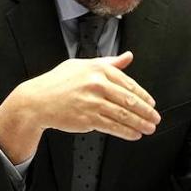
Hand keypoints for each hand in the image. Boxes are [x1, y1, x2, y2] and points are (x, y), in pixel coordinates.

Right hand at [0, 52, 159, 163]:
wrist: (36, 101)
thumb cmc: (57, 83)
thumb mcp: (81, 66)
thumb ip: (107, 62)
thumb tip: (128, 57)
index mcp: (97, 69)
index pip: (129, 84)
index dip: (144, 96)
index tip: (151, 104)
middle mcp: (96, 84)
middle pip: (130, 100)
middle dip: (147, 112)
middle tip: (155, 118)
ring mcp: (92, 102)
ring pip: (124, 115)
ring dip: (140, 124)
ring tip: (148, 128)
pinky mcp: (87, 118)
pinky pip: (112, 126)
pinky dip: (126, 132)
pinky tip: (133, 134)